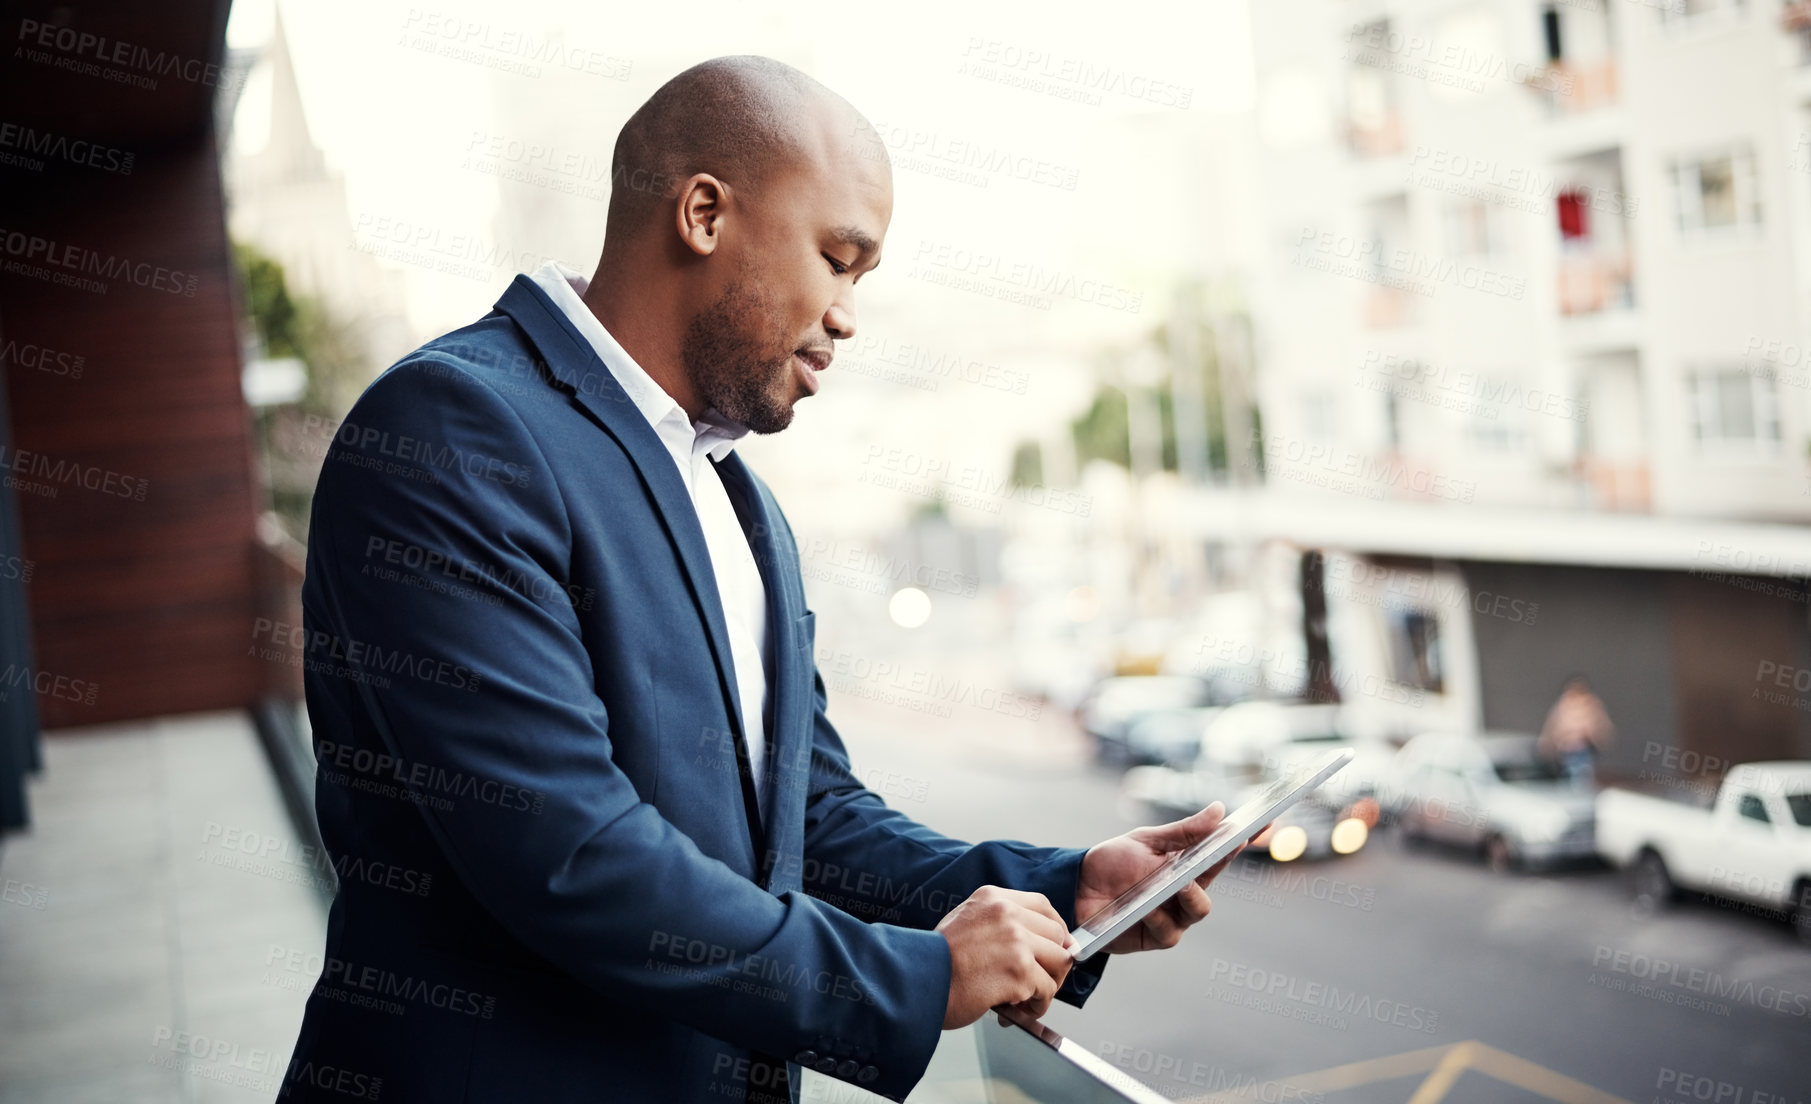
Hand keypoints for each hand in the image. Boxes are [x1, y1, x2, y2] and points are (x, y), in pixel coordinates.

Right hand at [935, 886, 1073, 1028]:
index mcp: (993, 899)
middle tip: (1042, 980)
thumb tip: (1033, 942)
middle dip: (1053, 961)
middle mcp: (1007, 914)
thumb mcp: (965, 921)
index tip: (1056, 946)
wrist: (915, 982)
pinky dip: (1038, 1004)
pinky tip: (1021, 1009)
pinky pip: (1046, 990)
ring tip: (1030, 998)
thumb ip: (997, 923)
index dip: (1054, 929)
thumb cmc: (934, 960)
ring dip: (1048, 984)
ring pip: (1058, 962)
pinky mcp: (1019, 972)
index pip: (1043, 906)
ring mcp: (1015, 941)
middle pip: (1057, 934)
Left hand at [1075, 802, 1243, 954]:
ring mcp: (1172, 917)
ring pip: (1197, 910)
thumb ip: (1183, 832)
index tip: (1264, 823)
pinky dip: (1161, 918)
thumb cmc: (1112, 863)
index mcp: (1186, 866)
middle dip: (1219, 866)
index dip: (1244, 839)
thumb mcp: (1146, 840)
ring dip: (1190, 895)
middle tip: (1224, 847)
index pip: (1220, 853)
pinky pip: (1169, 931)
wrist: (1075, 889)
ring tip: (1180, 882)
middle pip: (1212, 883)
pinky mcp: (1155, 938)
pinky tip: (1149, 907)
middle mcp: (1184, 893)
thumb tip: (1220, 810)